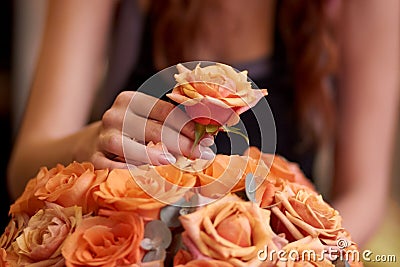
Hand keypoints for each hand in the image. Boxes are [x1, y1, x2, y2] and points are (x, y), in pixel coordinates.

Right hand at [89, 91, 214, 168]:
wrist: (93, 142)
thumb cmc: (131, 131)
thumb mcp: (148, 120)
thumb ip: (172, 123)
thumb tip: (208, 135)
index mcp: (131, 100)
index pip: (165, 111)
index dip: (189, 125)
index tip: (208, 138)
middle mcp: (115, 115)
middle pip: (151, 129)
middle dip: (181, 142)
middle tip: (201, 154)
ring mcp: (102, 137)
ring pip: (126, 146)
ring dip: (151, 155)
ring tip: (172, 162)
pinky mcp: (94, 159)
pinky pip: (110, 168)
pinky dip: (128, 173)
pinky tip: (146, 177)